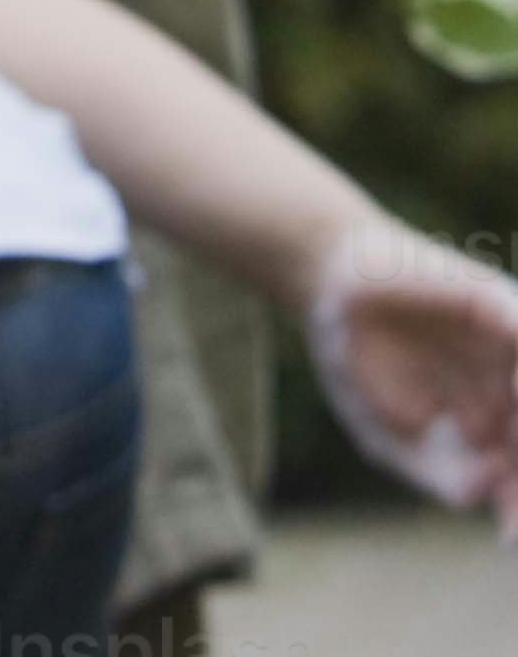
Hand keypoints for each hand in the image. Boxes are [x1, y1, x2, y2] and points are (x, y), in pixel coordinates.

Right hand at [306, 214, 517, 530]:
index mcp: (488, 422)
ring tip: (507, 445)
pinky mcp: (497, 300)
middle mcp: (507, 385)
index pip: (515, 472)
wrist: (322, 283)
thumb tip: (484, 492)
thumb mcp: (386, 435)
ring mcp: (506, 344)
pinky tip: (515, 391)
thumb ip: (436, 474)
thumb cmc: (355, 359)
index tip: (507, 538)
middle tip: (510, 499)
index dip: (517, 505)